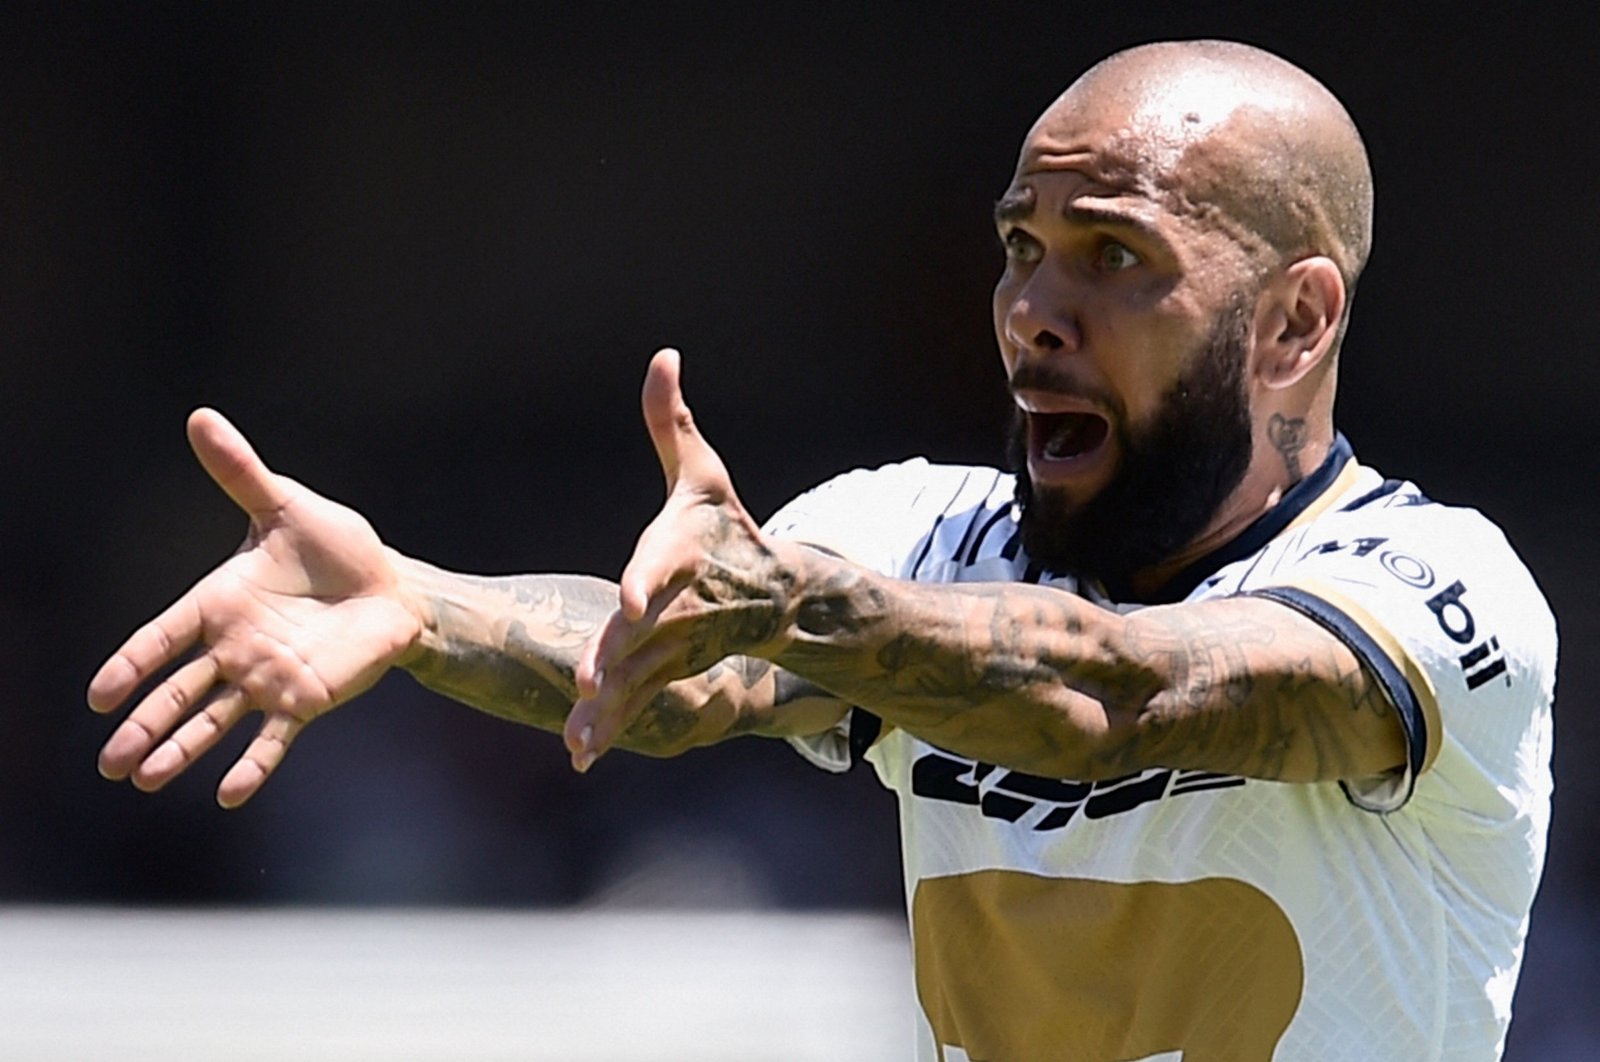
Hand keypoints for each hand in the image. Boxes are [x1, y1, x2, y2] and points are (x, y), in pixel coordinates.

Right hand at [88, 410, 424, 806]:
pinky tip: (229, 796)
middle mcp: (235, 649)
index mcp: (219, 603)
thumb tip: (201, 417)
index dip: (131, 665)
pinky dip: (253, 767)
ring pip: (213, 722)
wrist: (391, 585)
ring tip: (144, 781)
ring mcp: (267, 679)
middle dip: (142, 726)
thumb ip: (241, 473)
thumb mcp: (286, 506)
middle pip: (178, 693)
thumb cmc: (337, 546)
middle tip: (107, 762)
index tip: (97, 697)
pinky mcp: (305, 700)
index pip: (162, 639)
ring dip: (181, 750)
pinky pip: (273, 739)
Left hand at [565, 349, 790, 770]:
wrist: (775, 594)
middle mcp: (678, 608)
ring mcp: (674, 648)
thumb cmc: (726, 528)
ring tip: (576, 734)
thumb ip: (670, 423)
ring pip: (637, 679)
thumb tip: (663, 354)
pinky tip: (576, 753)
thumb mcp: (701, 475)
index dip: (647, 580)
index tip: (631, 598)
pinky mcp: (667, 672)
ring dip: (609, 708)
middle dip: (617, 656)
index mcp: (681, 556)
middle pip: (643, 633)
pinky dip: (610, 728)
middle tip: (588, 679)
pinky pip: (636, 705)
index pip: (662, 566)